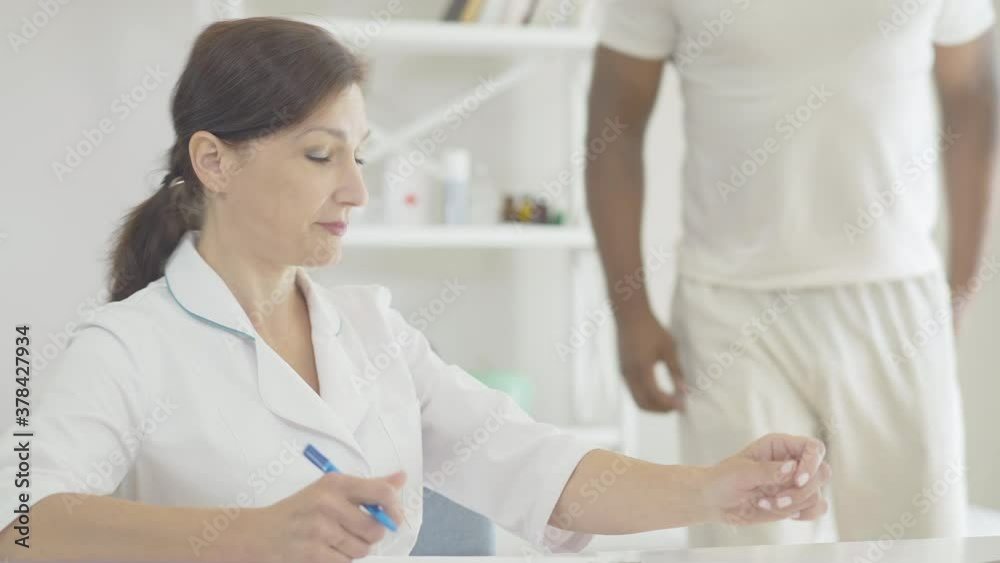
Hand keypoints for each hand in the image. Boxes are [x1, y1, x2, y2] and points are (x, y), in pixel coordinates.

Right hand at [244, 471, 405, 562]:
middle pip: (376, 528)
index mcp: (336, 483)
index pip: (382, 492)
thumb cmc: (299, 510)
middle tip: (353, 531)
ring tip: (334, 540)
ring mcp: (320, 529)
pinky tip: (324, 551)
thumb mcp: (330, 489)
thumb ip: (368, 486)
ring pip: (363, 549)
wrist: (258, 534)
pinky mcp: (314, 553)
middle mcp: (328, 503)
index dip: (395, 509)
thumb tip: (401, 478)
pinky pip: (346, 562)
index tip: (394, 518)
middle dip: (370, 536)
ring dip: (354, 549)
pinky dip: (340, 560)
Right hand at [616, 309, 685, 411]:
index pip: (655, 395)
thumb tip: (685, 391)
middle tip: (677, 407)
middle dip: (660, 410)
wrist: (630, 316)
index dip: (670, 404)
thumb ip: (676, 371)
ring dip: (653, 404)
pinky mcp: (623, 371)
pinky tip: (659, 390)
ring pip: (637, 399)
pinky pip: (634, 391)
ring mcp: (624, 373)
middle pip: (643, 404)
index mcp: (642, 368)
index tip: (684, 407)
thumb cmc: (652, 329)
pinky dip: (647, 396)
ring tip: (670, 400)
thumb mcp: (669, 348)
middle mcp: (630, 374)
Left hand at [700, 434, 830, 526]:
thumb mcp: (741, 472)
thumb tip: (792, 468)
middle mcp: (792, 462)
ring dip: (794, 505)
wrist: (715, 501)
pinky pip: (816, 508)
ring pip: (816, 494)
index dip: (812, 463)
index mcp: (780, 446)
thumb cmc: (724, 479)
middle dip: (802, 490)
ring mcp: (795, 483)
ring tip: (766, 504)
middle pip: (822, 472)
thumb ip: (767, 470)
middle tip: (777, 499)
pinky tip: (785, 514)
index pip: (814, 448)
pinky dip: (804, 514)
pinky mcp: (795, 502)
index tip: (798, 480)